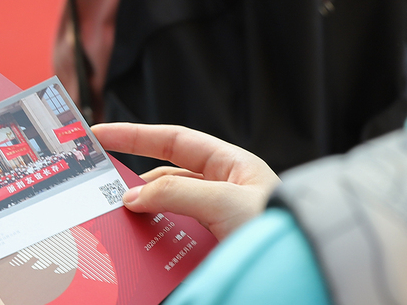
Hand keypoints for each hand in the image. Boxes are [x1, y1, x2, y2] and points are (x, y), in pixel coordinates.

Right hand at [91, 123, 280, 240]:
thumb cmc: (283, 230)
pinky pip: (175, 240)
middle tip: (103, 192)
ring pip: (167, 212)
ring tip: (123, 227)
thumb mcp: (224, 203)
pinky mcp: (212, 247)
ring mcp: (216, 219)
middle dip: (134, 185)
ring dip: (145, 219)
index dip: (134, 135)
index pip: (172, 140)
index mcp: (229, 164)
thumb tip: (134, 196)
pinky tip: (147, 252)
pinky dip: (157, 244)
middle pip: (164, 179)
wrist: (305, 270)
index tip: (100, 135)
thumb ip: (175, 193)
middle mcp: (221, 189)